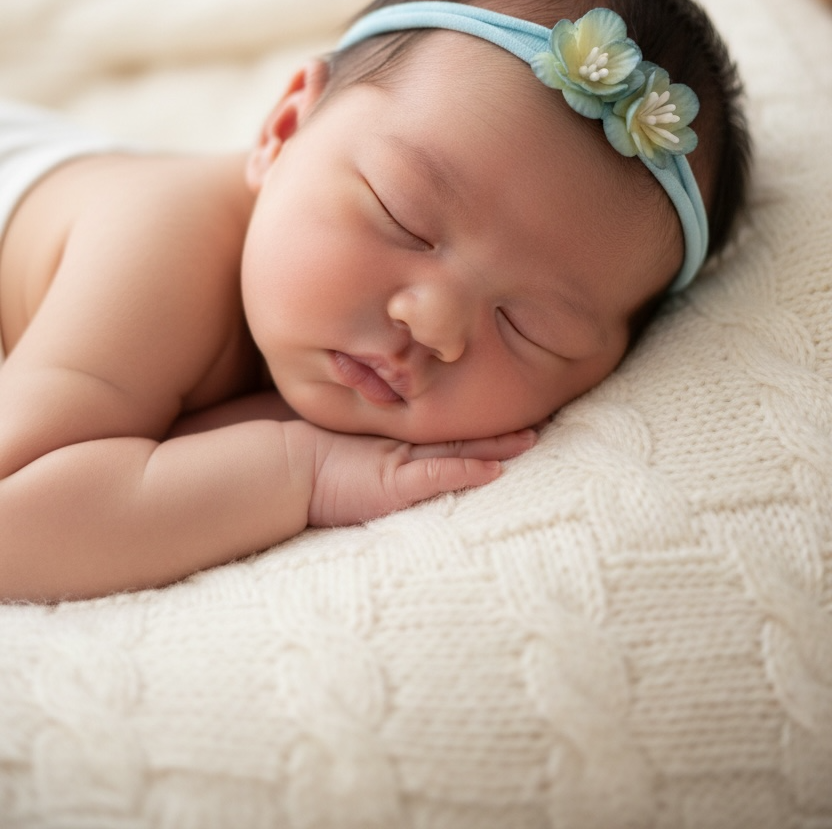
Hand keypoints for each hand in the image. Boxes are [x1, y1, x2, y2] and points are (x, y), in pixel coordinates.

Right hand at [306, 427, 535, 527]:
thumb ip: (360, 441)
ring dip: (496, 445)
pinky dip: (467, 471)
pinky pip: (439, 474)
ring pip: (458, 448)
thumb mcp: (336, 445)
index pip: (441, 426)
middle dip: (496, 427)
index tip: (505, 405)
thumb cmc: (299, 459)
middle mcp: (399, 446)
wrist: (275, 469)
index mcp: (389, 439)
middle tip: (537, 416)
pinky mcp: (394, 484)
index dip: (472, 419)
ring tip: (531, 438)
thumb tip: (375, 428)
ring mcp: (398, 462)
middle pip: (458, 431)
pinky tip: (495, 471)